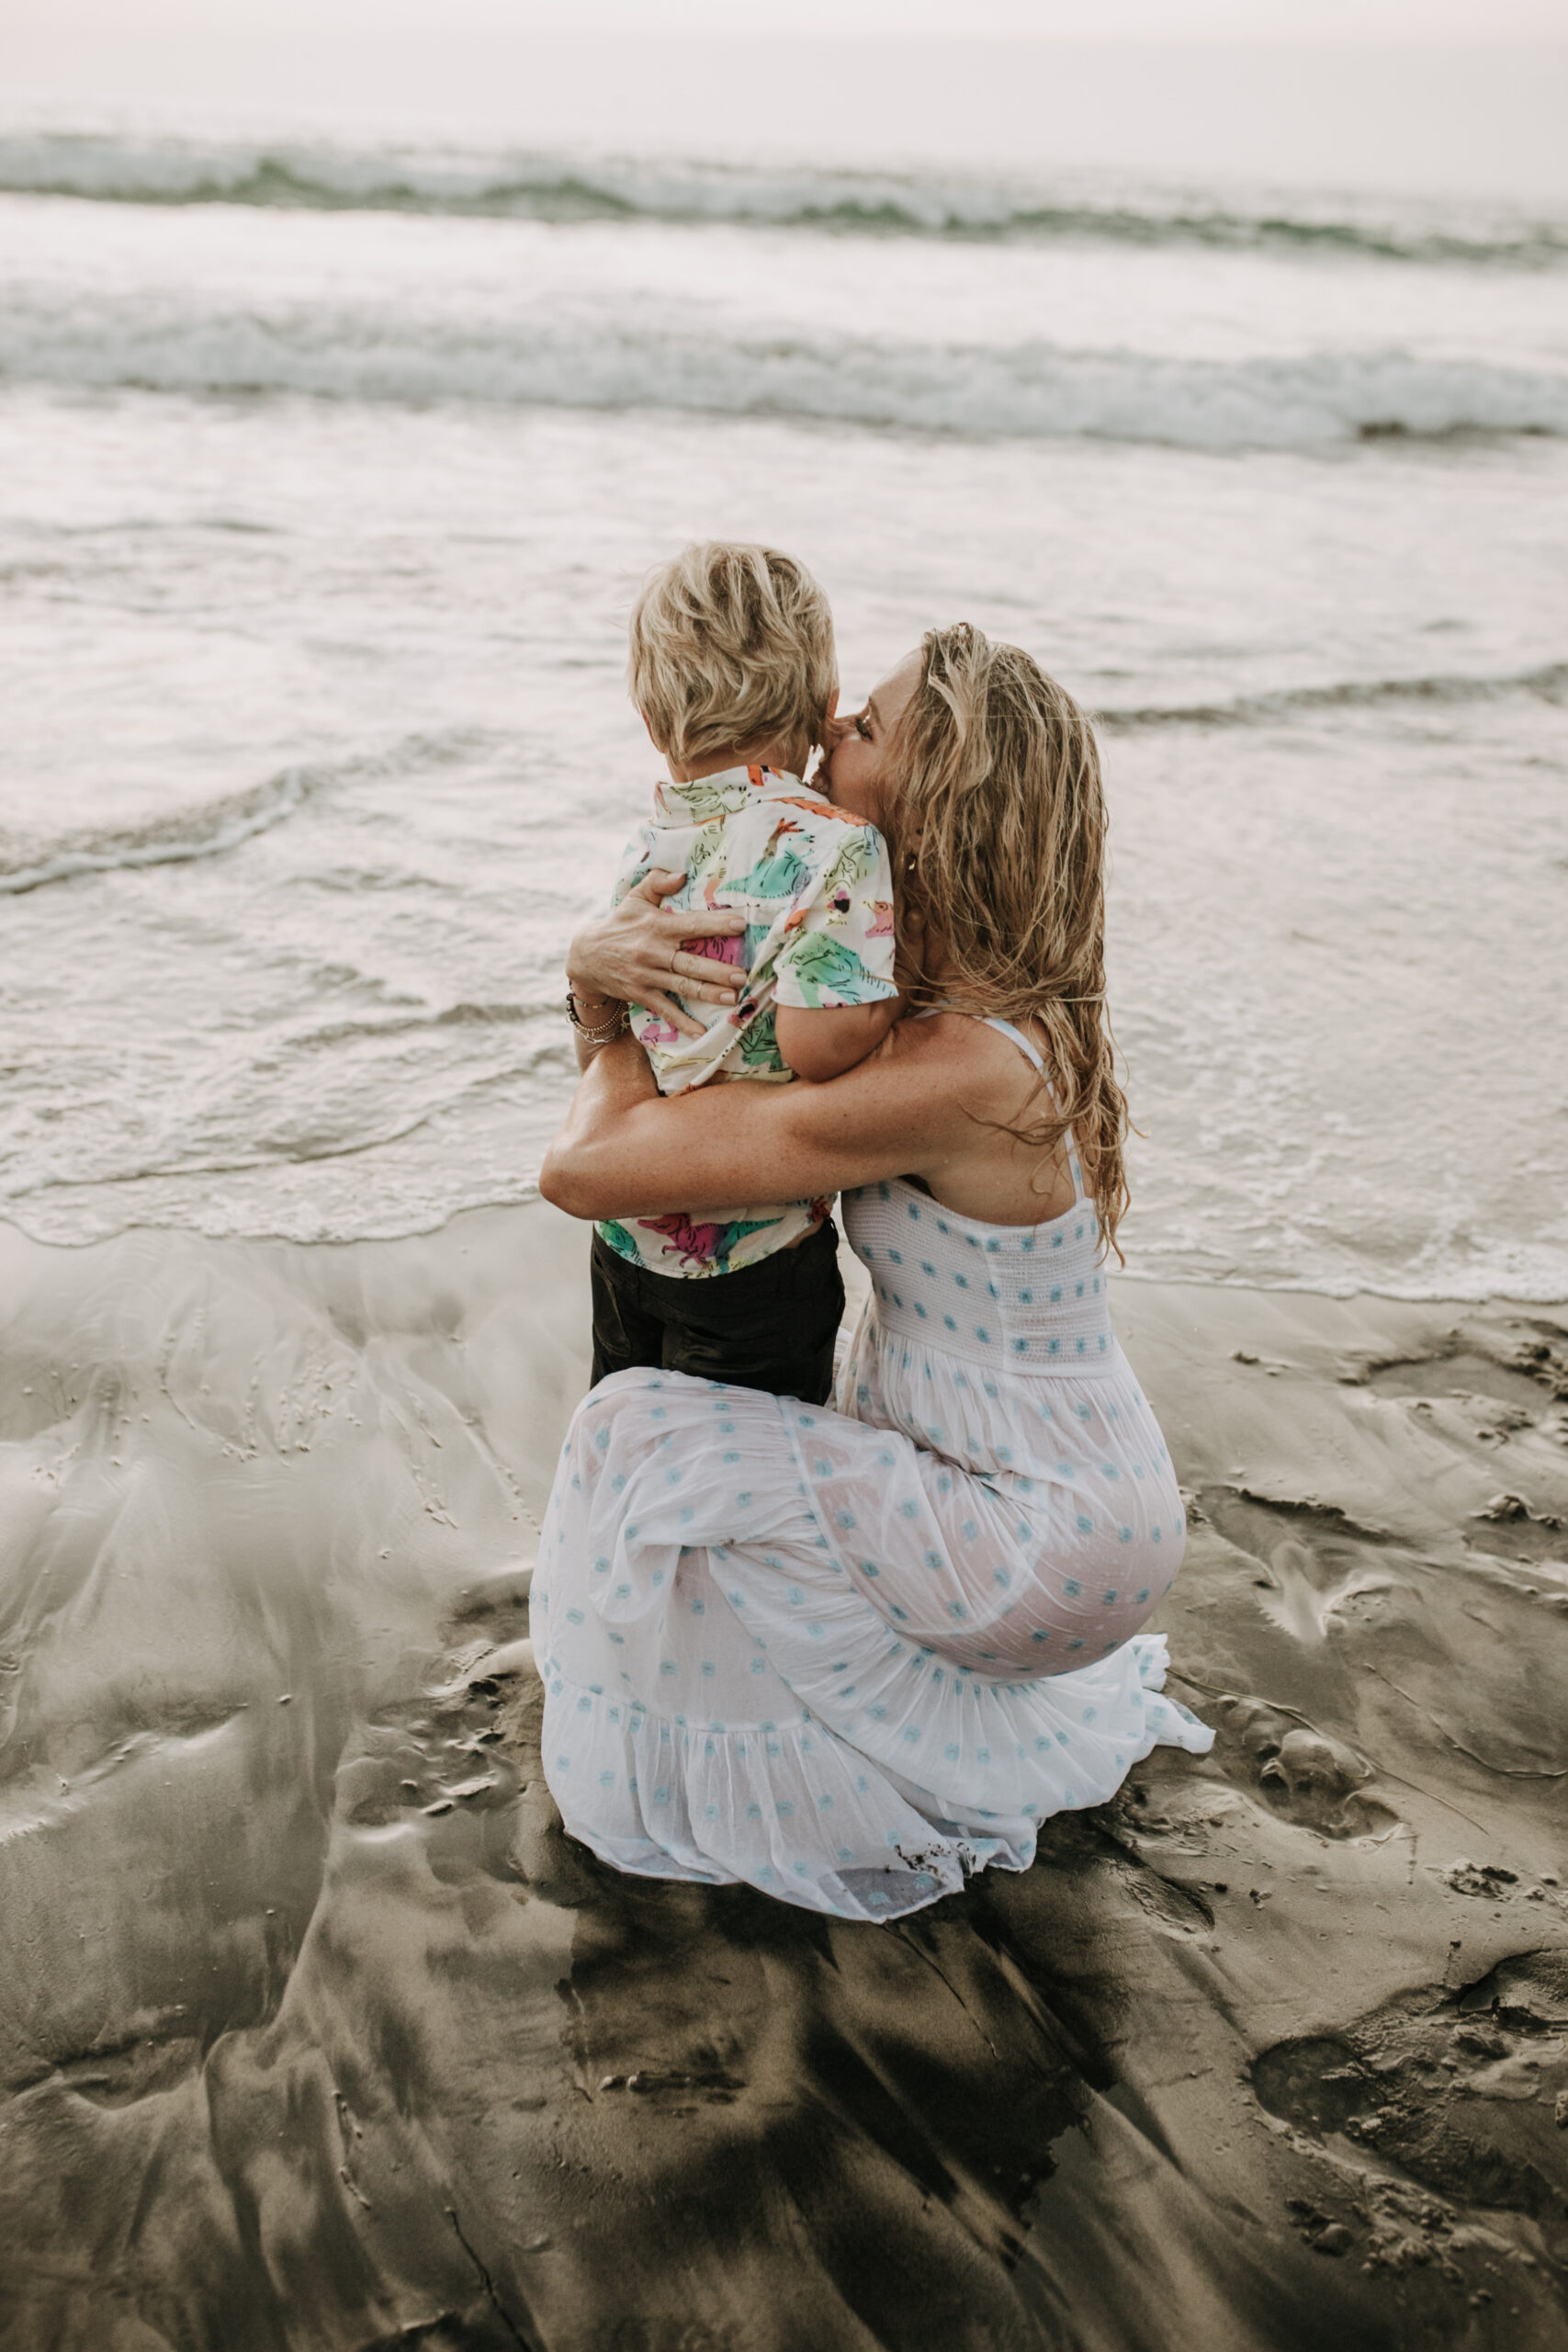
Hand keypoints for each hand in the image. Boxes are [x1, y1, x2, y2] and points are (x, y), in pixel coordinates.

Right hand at [566, 869, 748, 1040]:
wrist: (585, 956)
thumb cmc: (619, 924)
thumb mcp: (635, 898)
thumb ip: (658, 882)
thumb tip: (683, 873)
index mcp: (657, 926)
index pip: (691, 924)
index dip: (716, 924)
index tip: (740, 925)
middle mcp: (653, 952)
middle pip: (690, 962)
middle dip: (717, 970)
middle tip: (741, 975)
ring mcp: (647, 976)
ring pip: (683, 986)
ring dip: (708, 994)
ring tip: (733, 998)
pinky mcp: (641, 994)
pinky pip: (665, 1010)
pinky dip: (682, 1023)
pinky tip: (701, 1032)